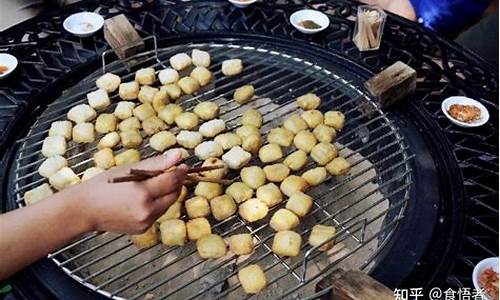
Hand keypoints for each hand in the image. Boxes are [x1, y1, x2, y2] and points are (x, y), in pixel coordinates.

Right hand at [64, 150, 187, 233]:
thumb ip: (156, 164)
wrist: (84, 210)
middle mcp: (146, 210)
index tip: (183, 165)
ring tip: (155, 184)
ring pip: (168, 204)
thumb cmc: (103, 185)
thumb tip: (178, 155)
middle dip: (175, 183)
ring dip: (167, 193)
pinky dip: (157, 204)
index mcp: (142, 193)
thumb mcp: (128, 169)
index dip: (180, 172)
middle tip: (171, 173)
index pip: (172, 181)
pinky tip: (146, 197)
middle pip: (173, 194)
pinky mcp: (143, 229)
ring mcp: (145, 222)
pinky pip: (158, 213)